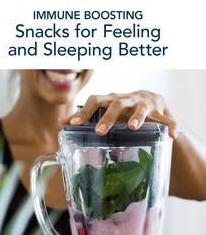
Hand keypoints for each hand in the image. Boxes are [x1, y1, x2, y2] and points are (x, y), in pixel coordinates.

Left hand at [59, 90, 179, 138]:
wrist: (150, 100)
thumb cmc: (122, 108)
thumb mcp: (105, 110)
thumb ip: (86, 117)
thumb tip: (61, 123)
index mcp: (111, 100)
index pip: (95, 101)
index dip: (84, 112)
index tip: (74, 124)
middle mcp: (126, 100)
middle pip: (116, 104)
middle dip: (108, 117)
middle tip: (100, 131)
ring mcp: (144, 104)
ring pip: (141, 108)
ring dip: (137, 117)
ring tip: (133, 127)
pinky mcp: (160, 111)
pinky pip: (167, 119)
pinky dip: (171, 126)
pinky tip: (173, 135)